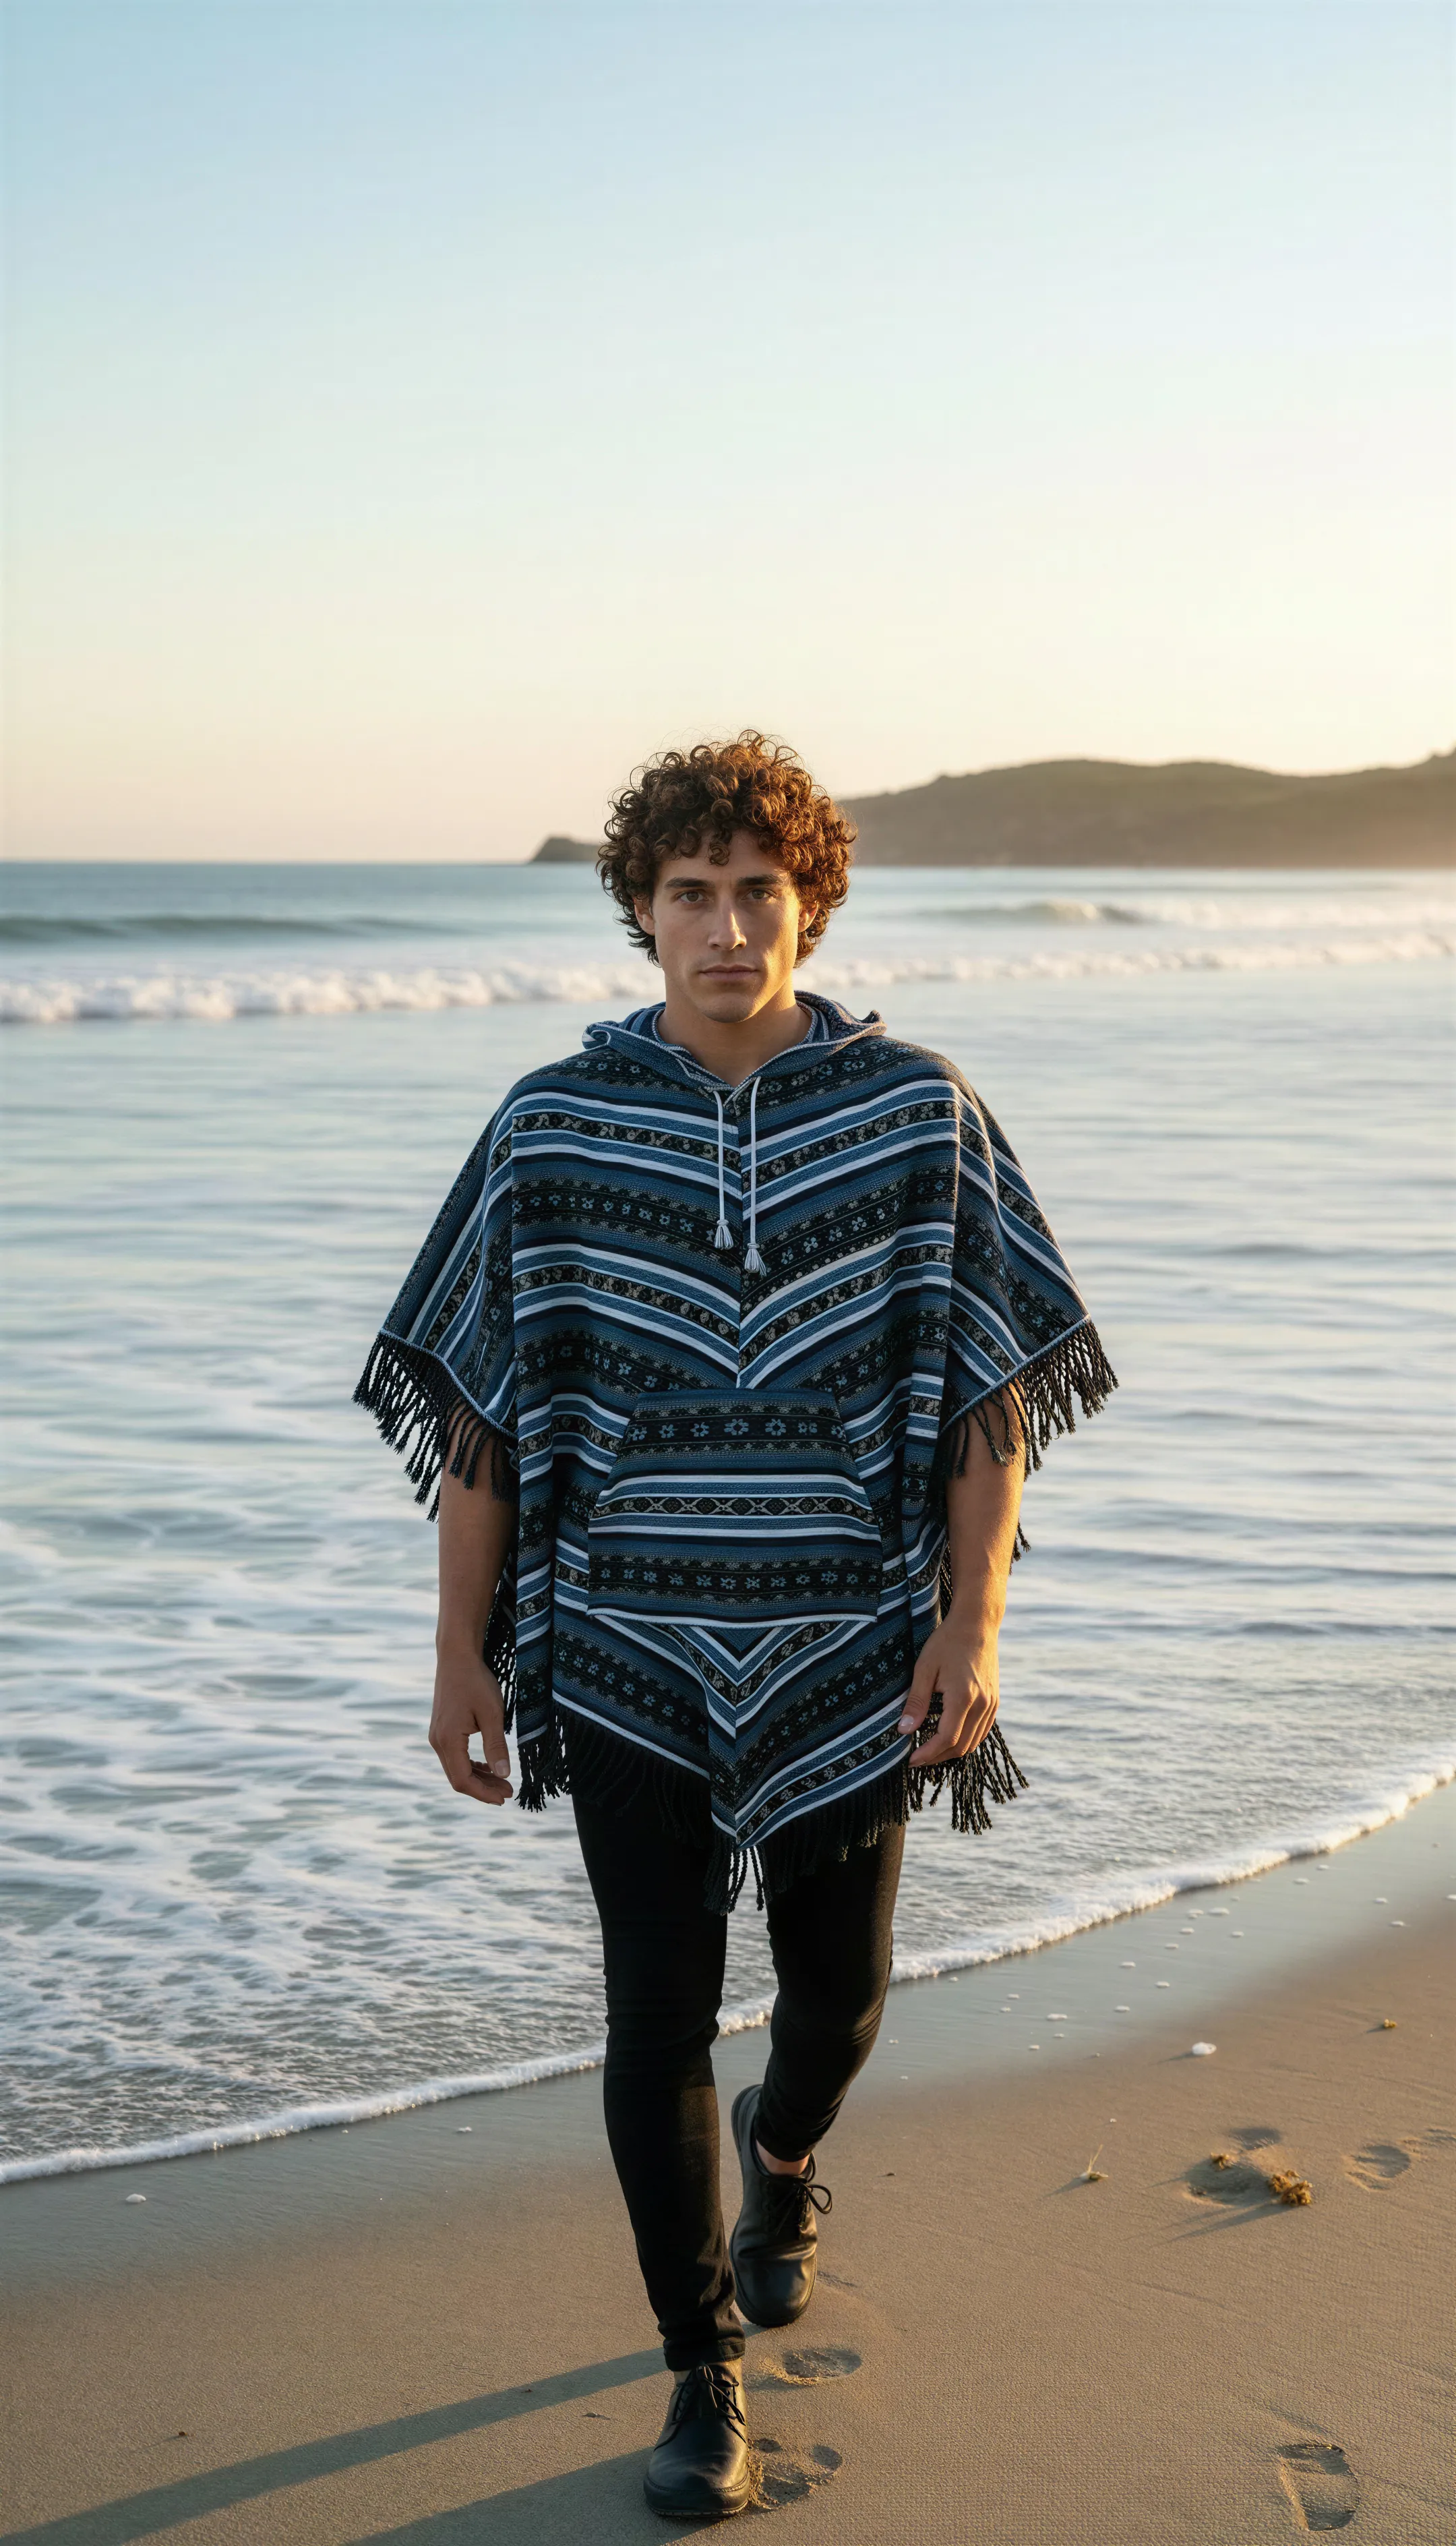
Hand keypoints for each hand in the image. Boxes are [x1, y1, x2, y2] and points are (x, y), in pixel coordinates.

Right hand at [430, 1647, 512, 1804]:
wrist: (456, 1657)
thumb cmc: (475, 1681)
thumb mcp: (492, 1713)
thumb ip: (496, 1746)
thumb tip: (504, 1774)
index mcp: (448, 1740)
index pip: (463, 1780)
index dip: (483, 1793)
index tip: (505, 1798)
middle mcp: (438, 1742)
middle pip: (458, 1778)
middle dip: (484, 1788)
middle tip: (509, 1792)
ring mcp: (438, 1736)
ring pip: (457, 1768)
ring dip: (479, 1777)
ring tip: (503, 1782)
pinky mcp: (442, 1730)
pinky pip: (455, 1756)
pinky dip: (472, 1765)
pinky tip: (488, 1766)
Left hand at [897, 1615, 999, 1765]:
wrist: (977, 1624)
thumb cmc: (947, 1642)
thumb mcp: (925, 1668)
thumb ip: (916, 1702)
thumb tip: (904, 1731)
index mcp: (963, 1698)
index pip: (946, 1739)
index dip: (928, 1754)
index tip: (911, 1760)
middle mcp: (982, 1705)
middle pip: (961, 1746)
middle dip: (938, 1757)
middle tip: (917, 1758)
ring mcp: (991, 1704)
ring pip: (973, 1742)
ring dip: (952, 1751)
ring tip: (930, 1750)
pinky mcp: (994, 1701)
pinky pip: (982, 1731)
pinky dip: (967, 1740)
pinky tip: (950, 1737)